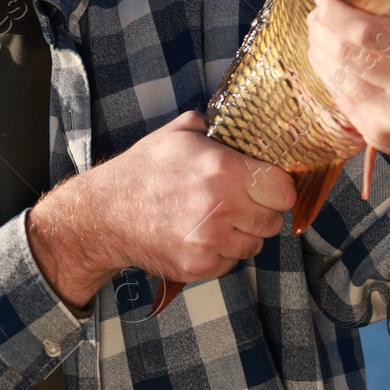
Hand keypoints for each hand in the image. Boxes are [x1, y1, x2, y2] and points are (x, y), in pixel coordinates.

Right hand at [25, 111, 294, 308]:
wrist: (106, 213)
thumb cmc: (144, 171)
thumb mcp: (178, 135)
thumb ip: (216, 128)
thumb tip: (243, 124)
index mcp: (222, 168)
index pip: (284, 190)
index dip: (276, 189)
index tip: (266, 188)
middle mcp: (220, 206)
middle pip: (273, 221)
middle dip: (259, 213)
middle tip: (237, 204)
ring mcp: (209, 240)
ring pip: (254, 245)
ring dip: (241, 235)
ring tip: (214, 220)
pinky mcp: (198, 266)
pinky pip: (231, 263)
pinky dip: (221, 254)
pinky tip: (199, 236)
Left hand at [303, 0, 389, 230]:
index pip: (367, 33)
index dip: (334, 13)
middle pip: (346, 54)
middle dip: (321, 28)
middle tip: (317, 10)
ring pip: (337, 78)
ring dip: (319, 50)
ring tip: (318, 30)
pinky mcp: (379, 136)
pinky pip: (340, 99)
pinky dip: (329, 74)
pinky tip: (328, 57)